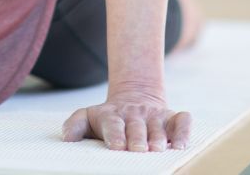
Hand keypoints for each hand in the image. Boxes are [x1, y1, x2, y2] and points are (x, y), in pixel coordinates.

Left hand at [62, 89, 190, 151]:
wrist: (134, 99)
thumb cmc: (109, 119)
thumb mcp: (89, 117)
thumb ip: (76, 125)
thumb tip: (65, 138)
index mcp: (113, 116)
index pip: (113, 124)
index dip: (115, 134)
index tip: (117, 147)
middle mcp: (135, 115)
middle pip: (137, 127)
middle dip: (138, 138)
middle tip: (139, 150)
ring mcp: (155, 115)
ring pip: (158, 126)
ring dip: (159, 137)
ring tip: (158, 148)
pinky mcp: (173, 117)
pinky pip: (183, 121)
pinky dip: (184, 132)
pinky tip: (181, 145)